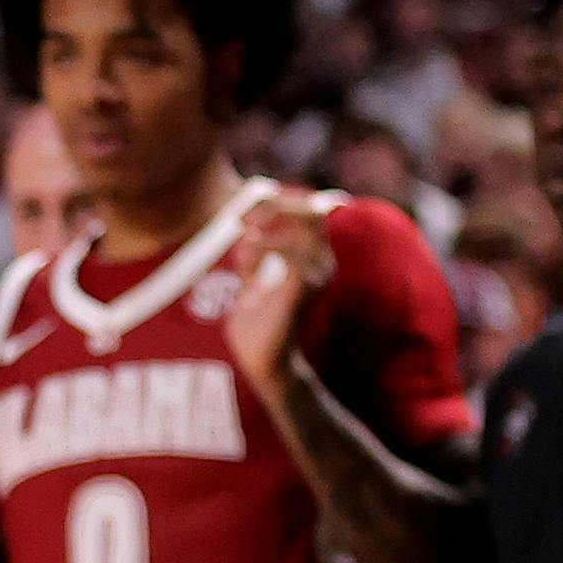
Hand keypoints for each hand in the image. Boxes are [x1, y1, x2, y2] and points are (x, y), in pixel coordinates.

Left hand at [224, 187, 339, 397]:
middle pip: (313, 213)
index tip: (247, 204)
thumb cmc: (258, 324)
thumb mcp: (252, 282)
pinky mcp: (303, 289)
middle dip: (277, 205)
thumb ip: (253, 257)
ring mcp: (316, 275)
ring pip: (306, 228)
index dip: (282, 202)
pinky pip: (294, 252)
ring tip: (241, 228)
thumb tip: (246, 232)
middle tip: (241, 212)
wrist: (262, 361)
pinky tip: (246, 244)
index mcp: (311, 258)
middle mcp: (321, 263)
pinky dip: (268, 242)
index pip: (310, 213)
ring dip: (271, 221)